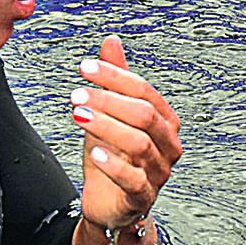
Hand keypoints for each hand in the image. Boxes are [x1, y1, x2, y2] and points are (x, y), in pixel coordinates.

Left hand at [72, 34, 181, 231]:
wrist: (108, 203)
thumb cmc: (113, 157)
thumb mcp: (109, 115)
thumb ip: (114, 81)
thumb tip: (111, 41)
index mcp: (164, 121)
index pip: (144, 91)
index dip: (115, 77)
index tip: (85, 68)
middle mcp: (168, 145)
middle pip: (144, 115)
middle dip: (108, 101)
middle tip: (77, 94)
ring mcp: (158, 173)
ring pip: (138, 144)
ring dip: (106, 126)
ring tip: (78, 116)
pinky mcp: (143, 198)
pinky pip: (133, 180)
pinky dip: (113, 165)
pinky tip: (93, 152)